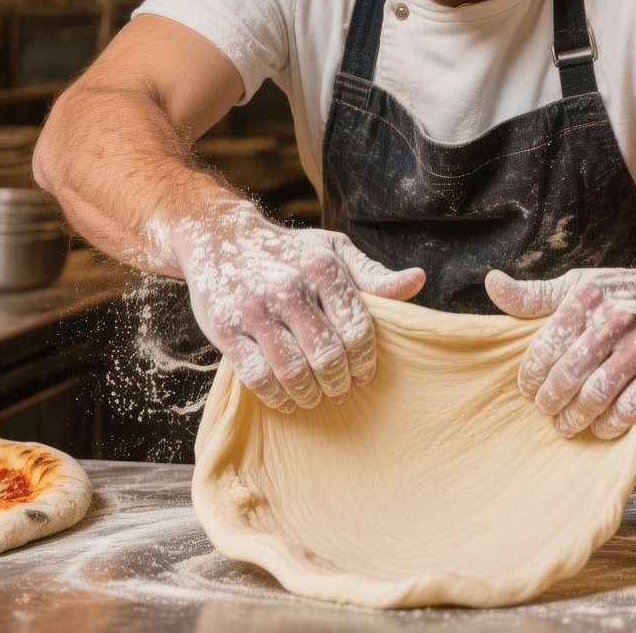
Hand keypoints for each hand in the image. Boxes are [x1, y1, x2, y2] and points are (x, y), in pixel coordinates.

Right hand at [175, 199, 424, 411]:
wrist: (218, 237)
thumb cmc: (288, 251)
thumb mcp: (333, 250)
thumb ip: (373, 275)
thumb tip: (417, 281)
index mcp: (322, 268)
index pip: (357, 329)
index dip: (365, 360)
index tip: (364, 373)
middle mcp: (289, 288)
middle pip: (328, 356)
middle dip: (339, 383)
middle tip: (341, 391)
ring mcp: (254, 310)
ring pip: (294, 372)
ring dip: (310, 394)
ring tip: (315, 397)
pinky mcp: (224, 329)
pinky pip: (257, 377)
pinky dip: (277, 396)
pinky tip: (286, 398)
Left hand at [484, 241, 635, 438]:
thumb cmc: (625, 291)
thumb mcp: (580, 284)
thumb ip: (536, 294)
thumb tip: (492, 284)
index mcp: (587, 298)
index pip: (545, 345)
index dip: (531, 374)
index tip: (527, 388)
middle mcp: (614, 320)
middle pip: (568, 374)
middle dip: (549, 400)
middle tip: (545, 409)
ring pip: (596, 395)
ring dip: (575, 418)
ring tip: (565, 424)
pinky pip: (631, 407)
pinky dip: (610, 423)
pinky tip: (600, 425)